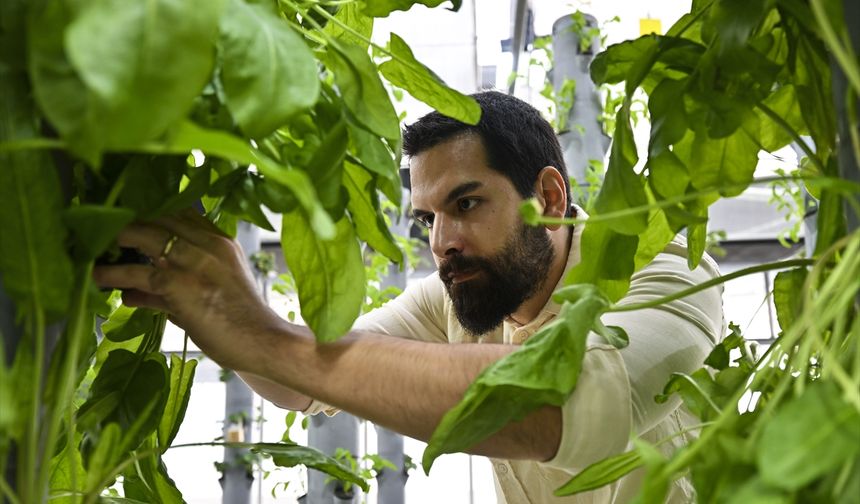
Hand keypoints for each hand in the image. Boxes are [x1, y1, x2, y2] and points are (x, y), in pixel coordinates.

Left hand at [93, 211, 282, 369]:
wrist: (265, 342)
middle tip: (102, 230)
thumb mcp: (208, 295)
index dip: (149, 213)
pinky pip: (138, 272)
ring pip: (145, 236)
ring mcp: (196, 261)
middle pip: (159, 216)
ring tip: (92, 250)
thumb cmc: (240, 323)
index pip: (179, 213)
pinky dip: (113, 273)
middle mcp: (209, 243)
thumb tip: (131, 291)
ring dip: (114, 240)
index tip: (125, 218)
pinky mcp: (181, 283)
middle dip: (127, 221)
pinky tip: (97, 277)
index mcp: (221, 241)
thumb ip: (170, 289)